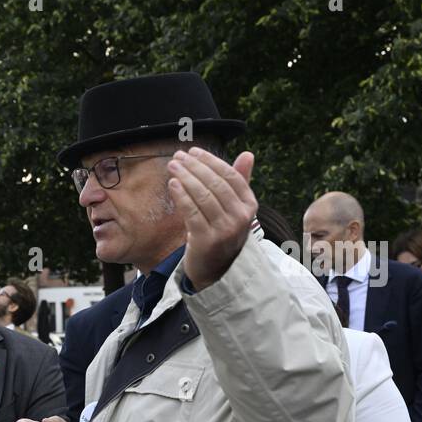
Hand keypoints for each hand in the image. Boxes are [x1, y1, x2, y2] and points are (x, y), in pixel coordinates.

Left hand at [166, 148, 257, 289]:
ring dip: (185, 177)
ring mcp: (224, 229)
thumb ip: (239, 182)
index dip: (211, 161)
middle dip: (194, 166)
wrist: (215, 270)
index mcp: (249, 205)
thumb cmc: (222, 234)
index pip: (230, 176)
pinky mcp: (207, 240)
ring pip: (203, 196)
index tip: (194, 151)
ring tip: (172, 166)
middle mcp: (240, 217)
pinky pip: (191, 212)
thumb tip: (248, 154)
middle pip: (215, 184)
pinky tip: (172, 184)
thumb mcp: (234, 209)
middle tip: (178, 156)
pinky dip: (181, 195)